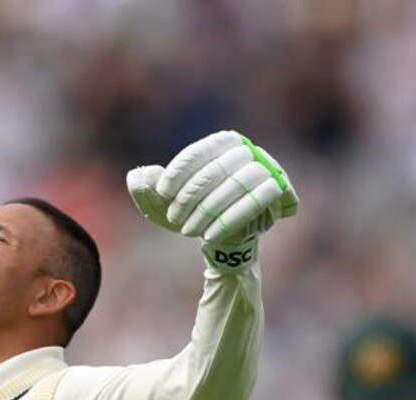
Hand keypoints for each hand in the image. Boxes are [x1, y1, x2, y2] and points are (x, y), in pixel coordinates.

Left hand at [127, 130, 297, 270]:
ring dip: (208, 210)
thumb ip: (145, 188)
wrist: (225, 239)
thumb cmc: (195, 213)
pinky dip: (229, 219)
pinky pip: (256, 201)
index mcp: (222, 143)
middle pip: (217, 169)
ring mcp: (267, 169)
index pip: (199, 151)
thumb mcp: (164, 204)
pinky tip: (208, 236)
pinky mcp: (278, 192)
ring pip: (239, 183)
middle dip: (191, 197)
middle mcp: (248, 150)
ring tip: (188, 230)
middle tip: (174, 218)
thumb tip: (137, 176)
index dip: (178, 172)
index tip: (162, 193)